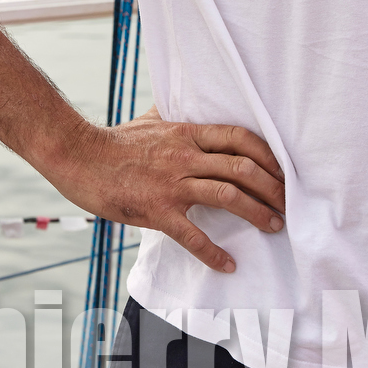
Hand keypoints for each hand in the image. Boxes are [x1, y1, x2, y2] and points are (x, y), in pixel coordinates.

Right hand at [53, 109, 285, 273]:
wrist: (79, 157)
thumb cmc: (115, 141)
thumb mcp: (152, 120)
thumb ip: (175, 114)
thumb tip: (186, 103)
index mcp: (187, 133)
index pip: (239, 138)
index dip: (268, 154)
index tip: (283, 170)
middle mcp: (185, 156)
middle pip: (242, 168)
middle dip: (272, 187)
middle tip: (288, 204)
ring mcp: (172, 184)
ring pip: (227, 196)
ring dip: (257, 213)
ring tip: (274, 226)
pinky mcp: (157, 211)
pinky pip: (193, 235)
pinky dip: (214, 253)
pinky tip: (229, 265)